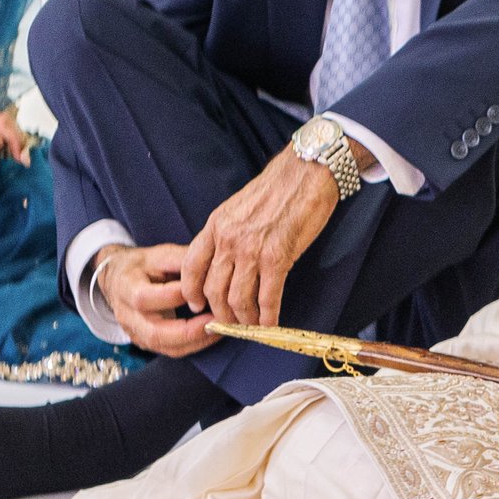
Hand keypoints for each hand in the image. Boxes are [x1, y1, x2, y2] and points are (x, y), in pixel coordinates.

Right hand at [97, 242, 215, 354]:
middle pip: (155, 333)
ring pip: (165, 347)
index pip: (147, 298)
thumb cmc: (143, 265)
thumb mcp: (160, 255)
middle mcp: (127, 315)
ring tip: (220, 328)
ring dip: (197, 341)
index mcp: (126, 288)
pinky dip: (194, 344)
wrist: (118, 280)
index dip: (177, 296)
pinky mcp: (145, 342)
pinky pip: (171, 350)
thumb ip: (182, 260)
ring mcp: (134, 333)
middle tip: (217, 320)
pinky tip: (212, 333)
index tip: (206, 290)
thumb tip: (211, 264)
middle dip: (190, 331)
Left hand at [179, 150, 340, 327]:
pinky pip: (268, 297)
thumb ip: (228, 232)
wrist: (307, 172)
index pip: (191, 267)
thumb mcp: (239, 207)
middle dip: (221, 313)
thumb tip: (227, 259)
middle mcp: (228, 240)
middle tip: (229, 323)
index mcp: (216, 226)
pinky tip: (271, 324)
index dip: (191, 292)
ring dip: (244, 319)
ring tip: (251, 327)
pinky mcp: (278, 257)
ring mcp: (251, 250)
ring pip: (238, 299)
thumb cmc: (279, 187)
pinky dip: (268, 316)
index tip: (197, 306)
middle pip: (213, 290)